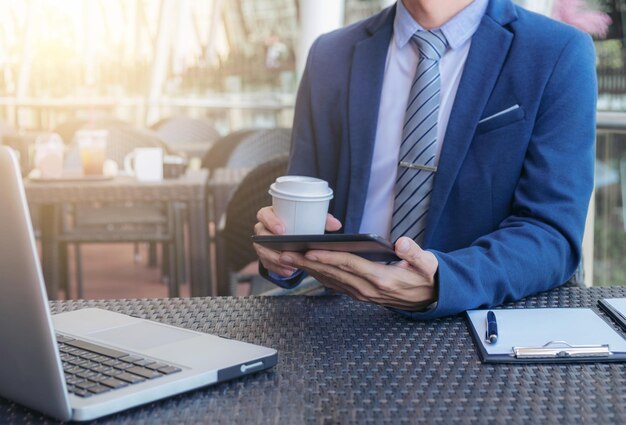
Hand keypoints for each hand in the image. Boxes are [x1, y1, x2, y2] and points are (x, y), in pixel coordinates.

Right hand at [253, 206, 341, 276]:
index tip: (282, 230)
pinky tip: (289, 271)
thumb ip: (323, 221)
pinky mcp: (264, 256)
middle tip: (286, 252)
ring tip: (290, 265)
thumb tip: (336, 225)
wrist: (291, 237)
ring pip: (263, 251)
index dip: (271, 222)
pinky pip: (267, 263)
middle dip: (272, 245)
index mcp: (272, 214)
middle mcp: (263, 228)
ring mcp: (262, 243)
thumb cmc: (299, 224)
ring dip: (276, 259)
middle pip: (261, 235)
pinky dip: (278, 269)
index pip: (264, 214)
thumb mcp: (311, 220)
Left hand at [278, 236, 438, 309]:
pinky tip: (304, 267)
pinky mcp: (358, 293)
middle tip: (284, 253)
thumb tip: (402, 244)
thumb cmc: (426, 277)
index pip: (350, 265)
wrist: (428, 299)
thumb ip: (416, 254)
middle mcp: (367, 288)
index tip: (309, 250)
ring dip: (307, 269)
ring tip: (286, 258)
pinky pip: (334, 284)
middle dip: (307, 262)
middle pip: (332, 272)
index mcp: (381, 278)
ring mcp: (361, 293)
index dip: (328, 257)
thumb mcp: (428, 264)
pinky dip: (317, 275)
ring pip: (329, 279)